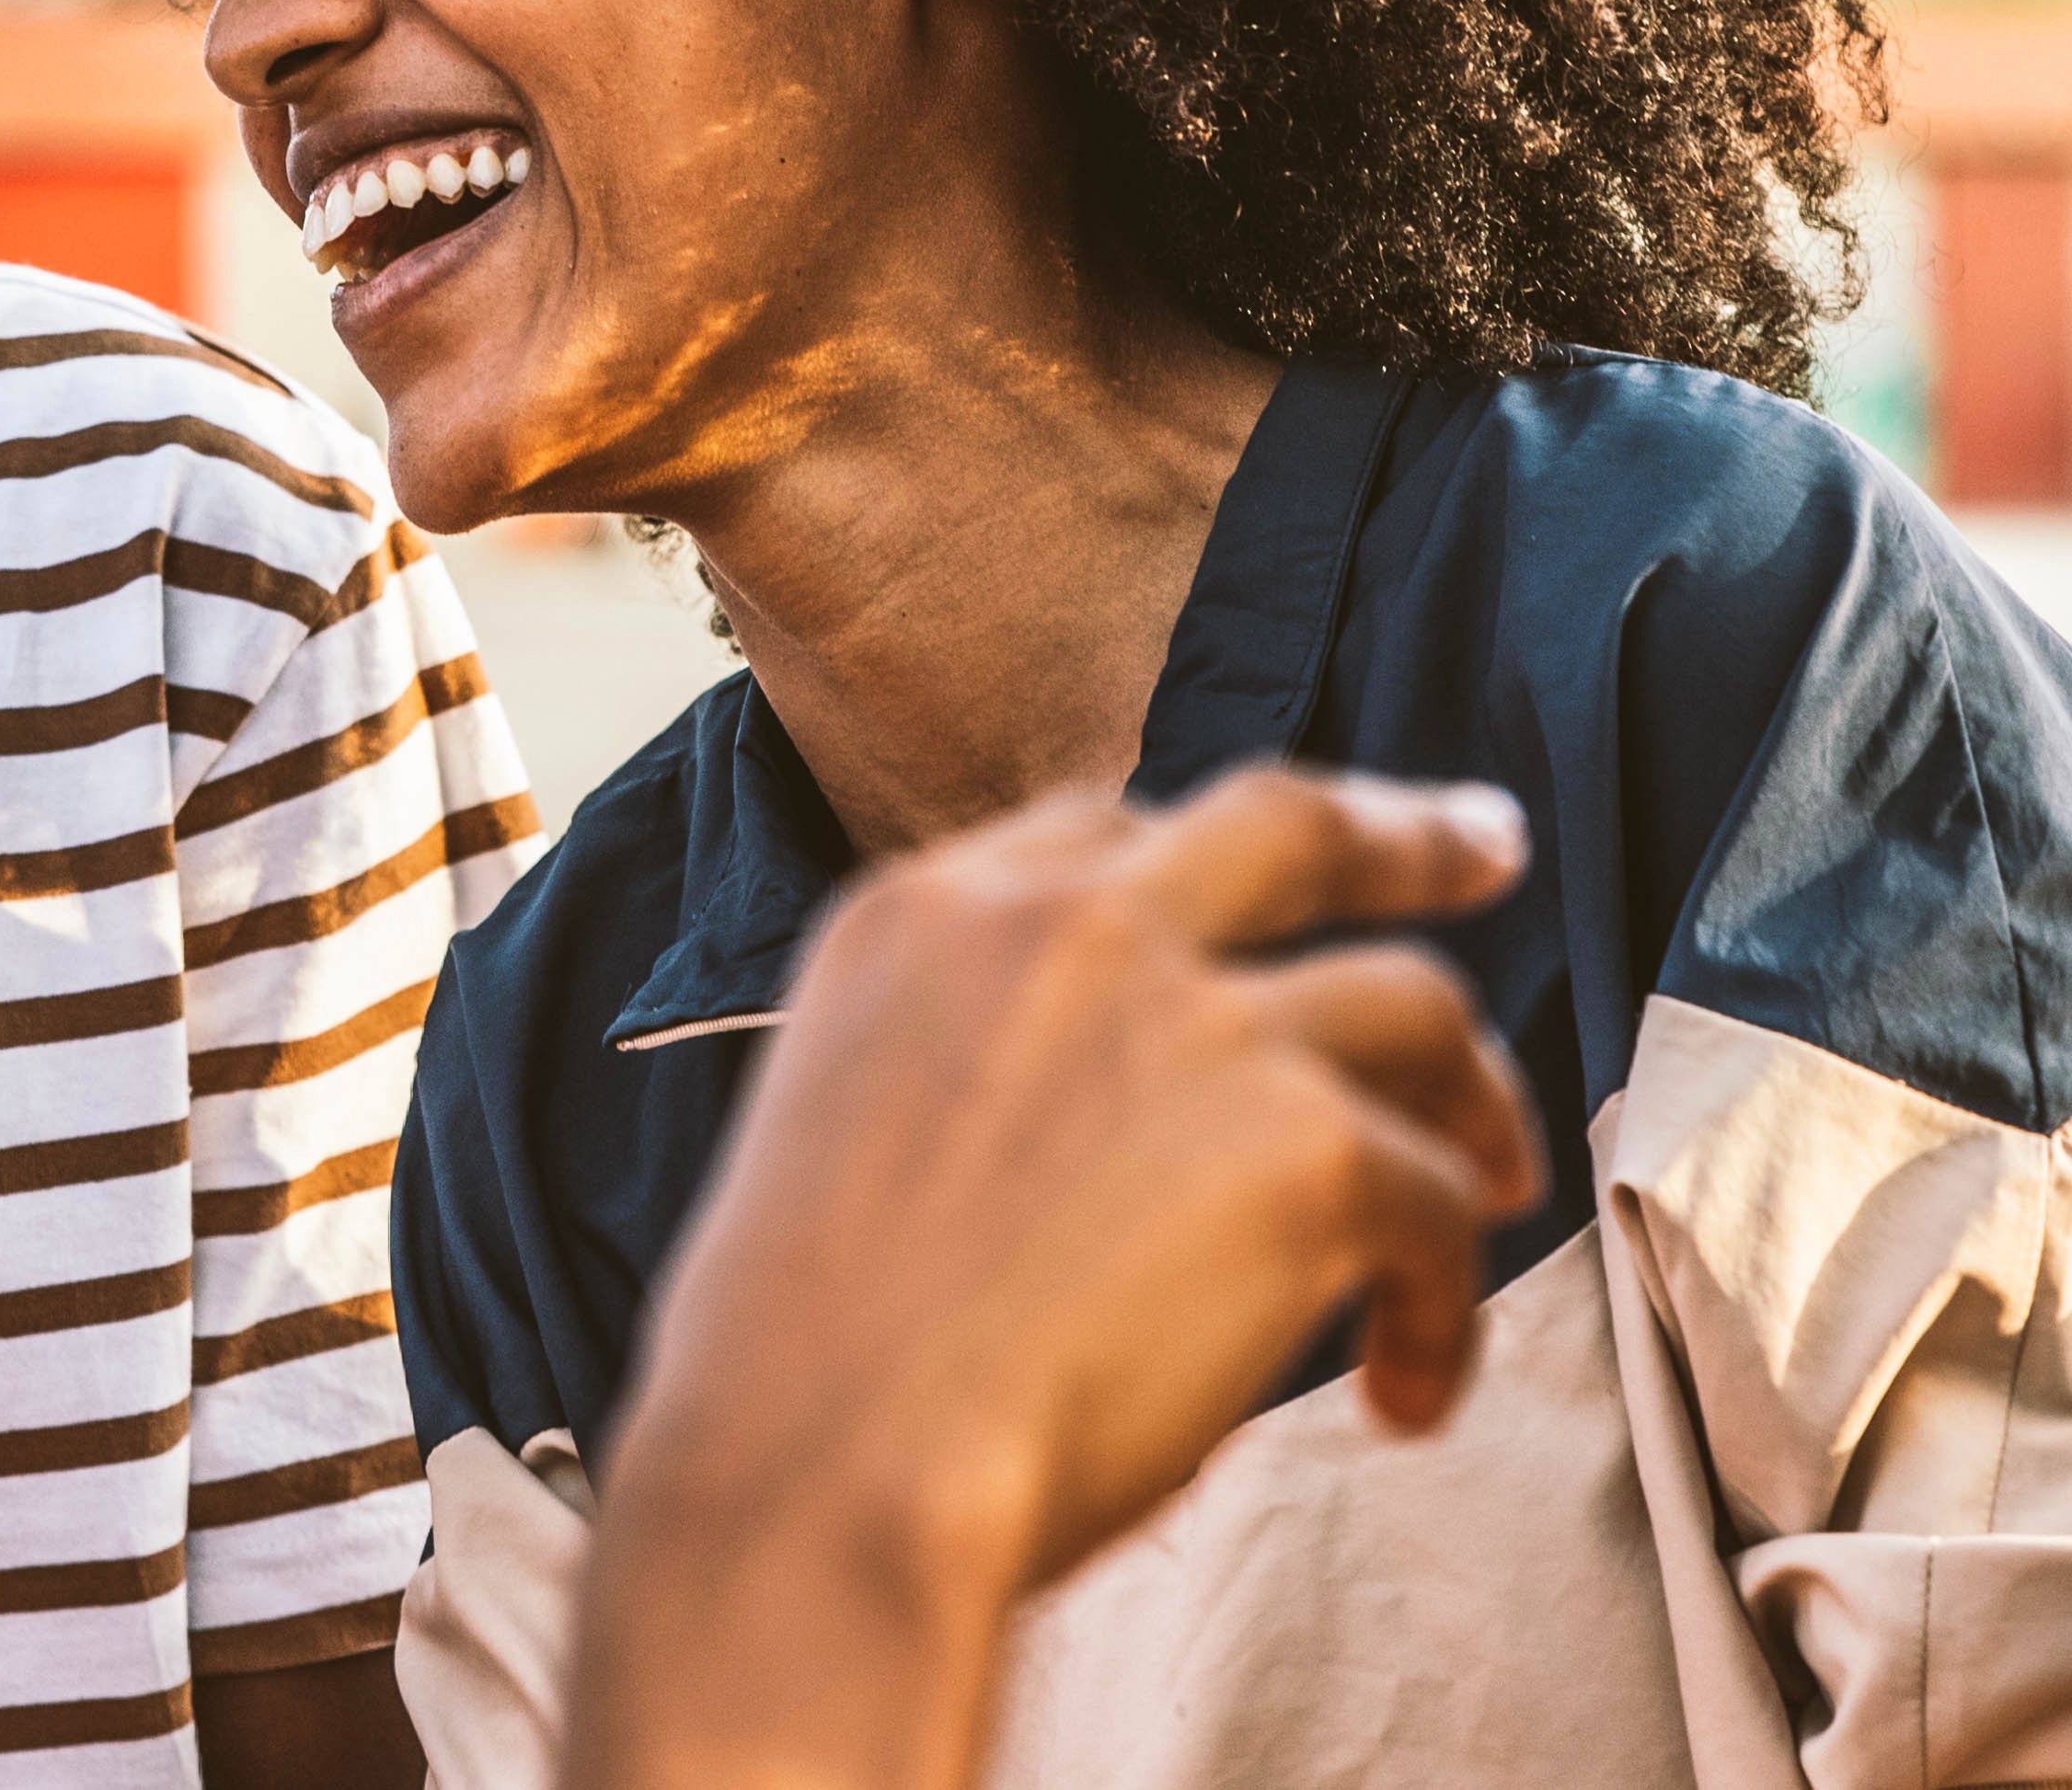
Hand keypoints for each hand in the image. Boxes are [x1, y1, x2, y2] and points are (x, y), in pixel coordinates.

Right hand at [567, 766, 1543, 1789]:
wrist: (826, 1471)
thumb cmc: (799, 1361)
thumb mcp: (835, 1125)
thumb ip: (959, 1067)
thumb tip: (1085, 1132)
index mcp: (925, 917)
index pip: (1103, 835)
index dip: (1204, 863)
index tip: (1277, 883)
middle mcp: (1068, 929)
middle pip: (1287, 824)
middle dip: (1408, 833)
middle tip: (1484, 849)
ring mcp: (1199, 1026)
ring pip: (1415, 1001)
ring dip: (1471, 1097)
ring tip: (1495, 1186)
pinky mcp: (1306, 1149)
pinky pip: (1443, 1207)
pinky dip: (1447, 1311)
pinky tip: (1406, 1397)